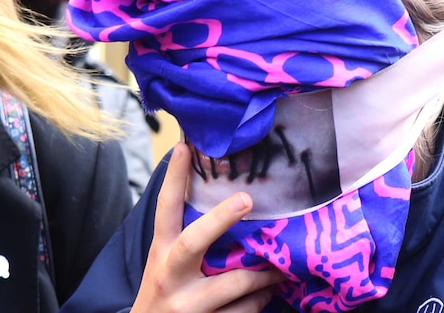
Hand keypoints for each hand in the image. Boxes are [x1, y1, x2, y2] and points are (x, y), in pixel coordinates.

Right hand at [131, 142, 284, 312]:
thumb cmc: (165, 294)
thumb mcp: (166, 264)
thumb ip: (186, 238)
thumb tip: (222, 198)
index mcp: (162, 253)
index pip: (165, 209)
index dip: (173, 178)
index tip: (183, 146)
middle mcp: (171, 276)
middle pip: (195, 241)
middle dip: (221, 219)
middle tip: (247, 198)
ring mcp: (188, 305)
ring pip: (235, 284)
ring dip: (264, 274)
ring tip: (281, 266)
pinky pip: (244, 312)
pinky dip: (260, 301)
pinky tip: (269, 293)